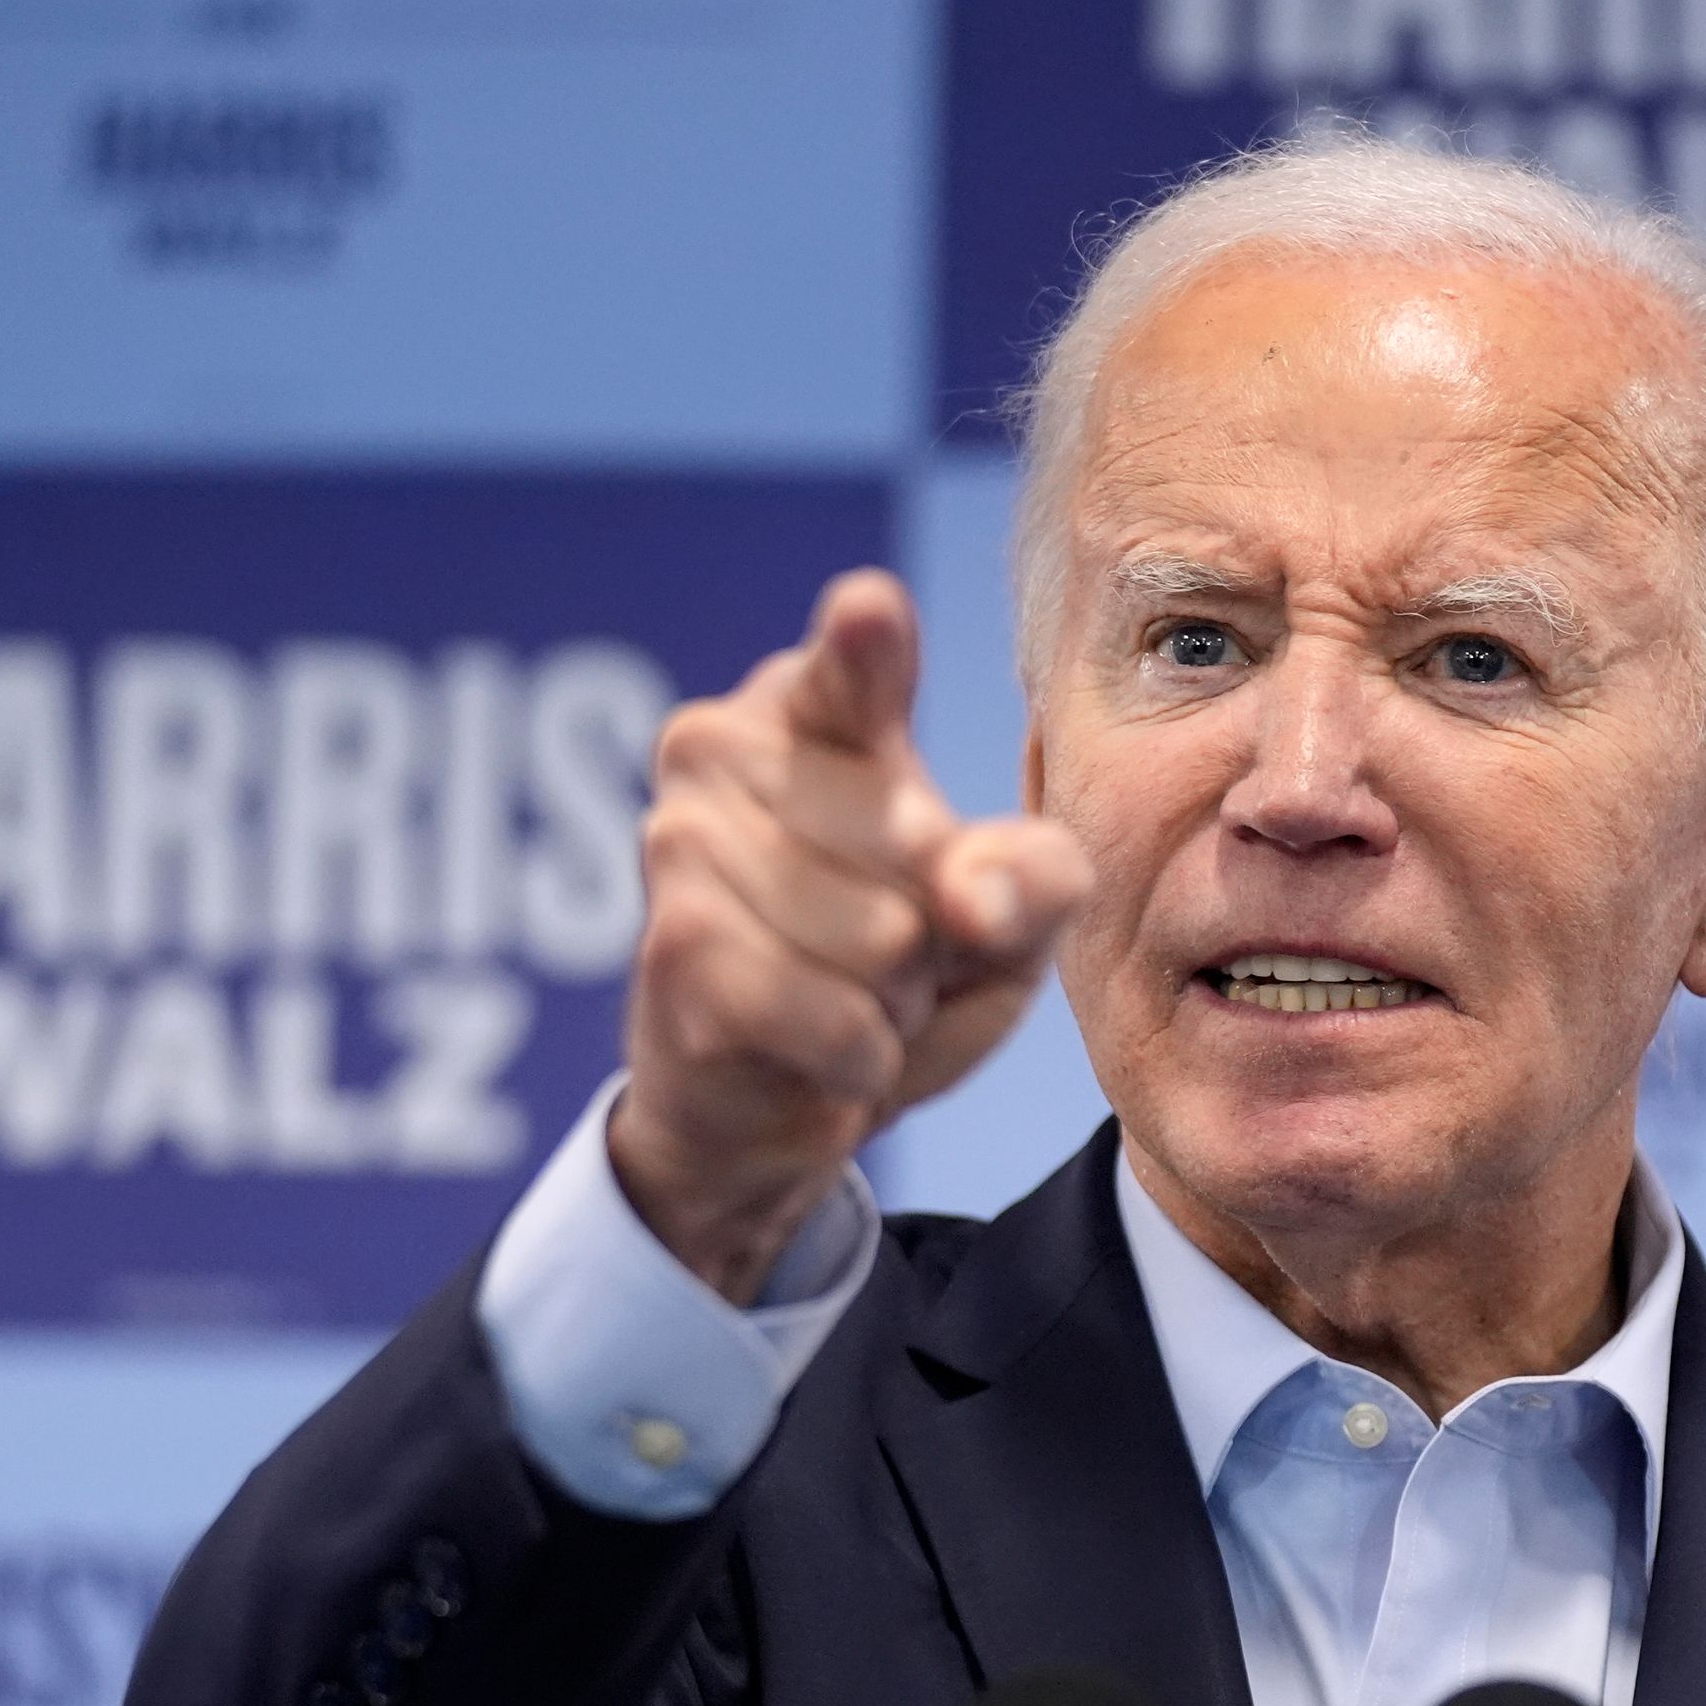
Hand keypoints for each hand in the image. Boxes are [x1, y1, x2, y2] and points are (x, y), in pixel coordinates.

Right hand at [610, 569, 1089, 1301]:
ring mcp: (681, 837)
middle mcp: (724, 740)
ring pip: (876, 938)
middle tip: (891, 950)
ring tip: (849, 994)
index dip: (867, 640)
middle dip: (937, 931)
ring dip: (894, 1002)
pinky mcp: (671, 944)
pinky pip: (828, 1014)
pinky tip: (826, 1049)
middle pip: (917, 844)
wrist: (785, 1094)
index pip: (858, 658)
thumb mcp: (1010, 918)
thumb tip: (970, 897)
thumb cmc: (902, 967)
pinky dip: (859, 1056)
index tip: (868, 612)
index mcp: (820, 701)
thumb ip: (1033, 882)